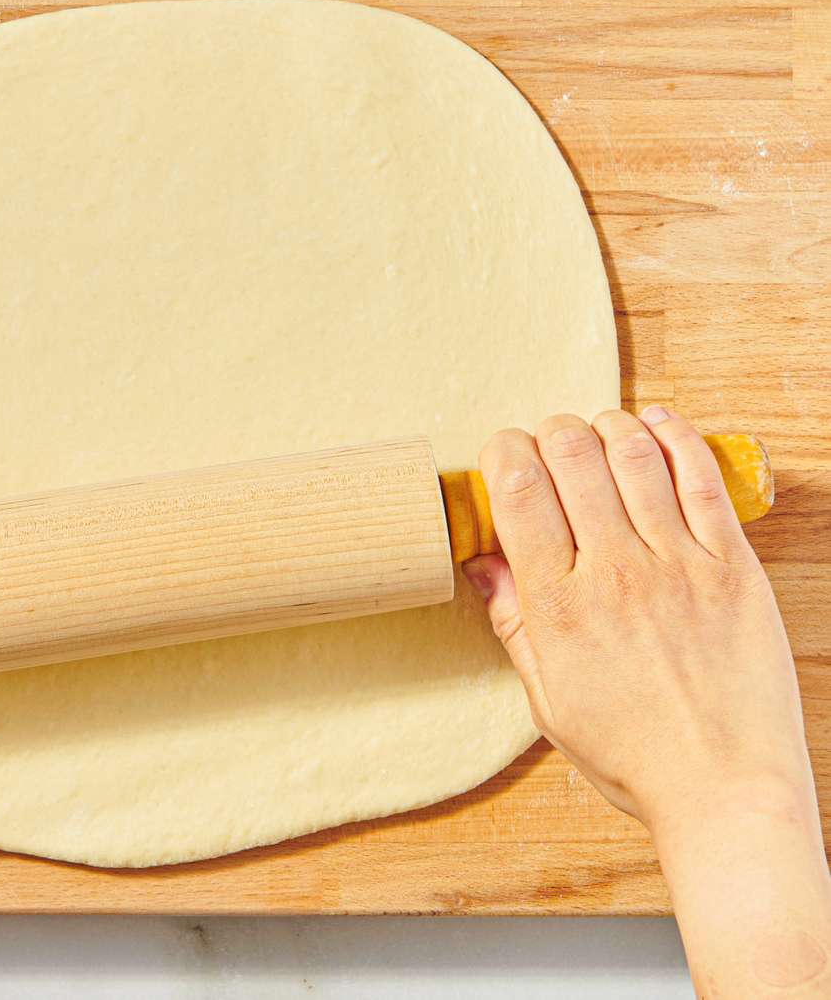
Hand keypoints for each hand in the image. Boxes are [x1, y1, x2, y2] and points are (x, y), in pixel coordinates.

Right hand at [465, 407, 830, 995]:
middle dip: (550, 432)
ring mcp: (677, 564)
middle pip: (570, 456)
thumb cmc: (634, 756)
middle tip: (550, 443)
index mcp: (557, 606)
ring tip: (599, 430)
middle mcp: (613, 572)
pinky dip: (678, 437)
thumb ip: (514, 622)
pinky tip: (658, 423)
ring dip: (607, 425)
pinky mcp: (732, 566)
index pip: (518, 490)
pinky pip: (702, 479)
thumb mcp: (547, 698)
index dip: (503, 452)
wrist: (724, 790)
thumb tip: (481, 563)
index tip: (504, 454)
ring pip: (633, 454)